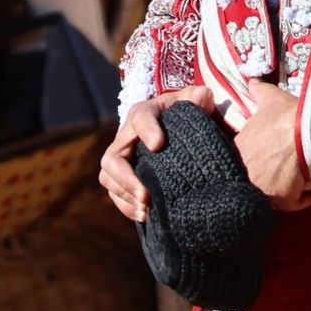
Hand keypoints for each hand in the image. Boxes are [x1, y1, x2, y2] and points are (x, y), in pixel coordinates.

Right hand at [99, 85, 214, 221]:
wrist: (177, 131)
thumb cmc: (185, 114)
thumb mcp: (193, 102)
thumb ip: (199, 97)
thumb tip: (202, 95)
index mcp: (144, 114)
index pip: (140, 117)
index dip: (147, 130)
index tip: (158, 145)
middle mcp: (126, 137)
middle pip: (112, 158)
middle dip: (126, 179)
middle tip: (146, 195)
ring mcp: (121, 160)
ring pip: (109, 179)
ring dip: (126, 197)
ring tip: (146, 210)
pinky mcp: (122, 179)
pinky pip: (115, 195)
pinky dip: (127, 207)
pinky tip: (145, 216)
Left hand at [234, 79, 310, 211]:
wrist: (310, 132)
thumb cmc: (289, 115)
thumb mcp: (272, 98)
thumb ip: (258, 91)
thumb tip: (251, 80)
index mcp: (239, 149)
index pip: (241, 158)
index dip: (256, 157)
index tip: (269, 153)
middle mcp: (244, 171)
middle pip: (252, 177)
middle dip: (264, 174)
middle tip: (283, 167)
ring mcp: (260, 189)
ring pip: (268, 193)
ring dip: (280, 188)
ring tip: (297, 180)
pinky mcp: (279, 201)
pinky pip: (289, 204)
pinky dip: (299, 199)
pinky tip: (309, 189)